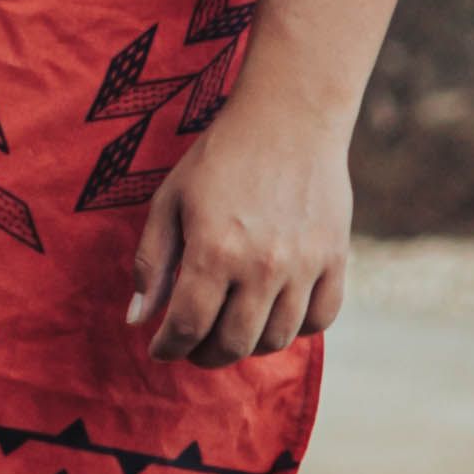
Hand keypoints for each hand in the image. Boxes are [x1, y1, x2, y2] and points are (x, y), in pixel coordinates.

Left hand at [129, 97, 349, 363]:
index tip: (160, 349)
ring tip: (230, 331)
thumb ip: (152, 263)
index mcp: (213, 250)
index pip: (188, 326)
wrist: (288, 119)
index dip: (168, 348)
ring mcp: (304, 265)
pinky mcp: (335, 258)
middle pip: (233, 343)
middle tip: (193, 346)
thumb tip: (138, 320)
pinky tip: (273, 315)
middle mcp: (261, 265)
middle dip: (204, 355)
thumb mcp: (169, 202)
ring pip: (276, 338)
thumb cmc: (219, 158)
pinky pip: (320, 319)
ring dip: (247, 346)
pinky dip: (296, 329)